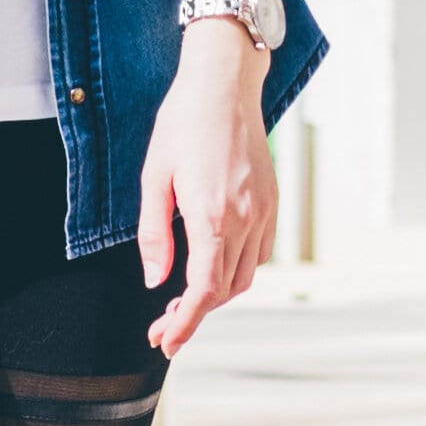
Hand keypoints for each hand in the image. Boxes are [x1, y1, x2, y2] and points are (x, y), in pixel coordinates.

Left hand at [135, 44, 271, 353]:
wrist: (224, 83)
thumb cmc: (182, 123)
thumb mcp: (153, 178)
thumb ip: (154, 235)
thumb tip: (155, 280)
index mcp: (211, 217)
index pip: (202, 292)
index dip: (183, 324)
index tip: (165, 342)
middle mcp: (244, 220)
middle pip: (224, 291)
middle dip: (193, 314)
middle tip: (161, 325)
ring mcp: (264, 211)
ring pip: (245, 276)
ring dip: (216, 296)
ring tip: (183, 300)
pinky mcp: (272, 201)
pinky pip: (259, 253)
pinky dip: (237, 271)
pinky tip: (213, 266)